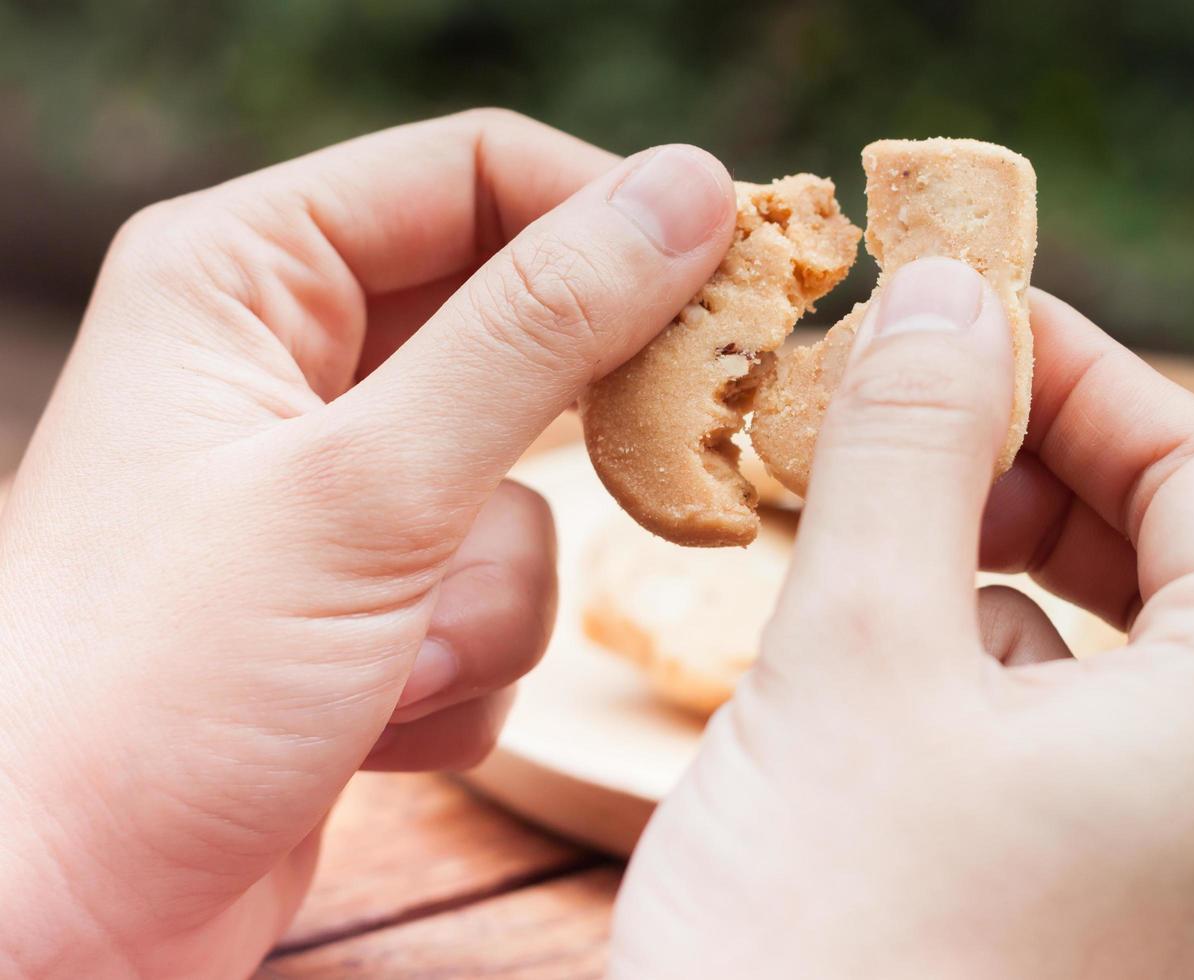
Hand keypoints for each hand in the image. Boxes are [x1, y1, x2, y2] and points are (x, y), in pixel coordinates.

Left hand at [0, 110, 734, 977]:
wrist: (58, 915)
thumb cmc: (151, 687)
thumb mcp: (368, 490)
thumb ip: (537, 333)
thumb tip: (685, 196)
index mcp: (246, 277)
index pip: (476, 173)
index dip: (608, 214)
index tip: (734, 275)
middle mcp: (290, 367)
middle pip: (514, 328)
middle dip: (571, 423)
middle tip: (663, 449)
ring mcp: (335, 492)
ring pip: (520, 488)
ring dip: (485, 597)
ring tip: (394, 667)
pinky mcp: (367, 600)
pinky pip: (494, 591)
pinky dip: (463, 665)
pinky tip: (372, 722)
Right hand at [610, 258, 1193, 978]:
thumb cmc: (829, 945)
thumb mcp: (858, 655)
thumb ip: (910, 451)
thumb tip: (942, 292)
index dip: (1074, 367)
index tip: (954, 311)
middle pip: (1162, 563)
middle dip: (1019, 467)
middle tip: (890, 411)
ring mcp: (1184, 892)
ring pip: (1092, 660)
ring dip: (974, 569)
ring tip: (851, 531)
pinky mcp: (1093, 934)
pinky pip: (1050, 754)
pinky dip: (960, 679)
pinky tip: (857, 681)